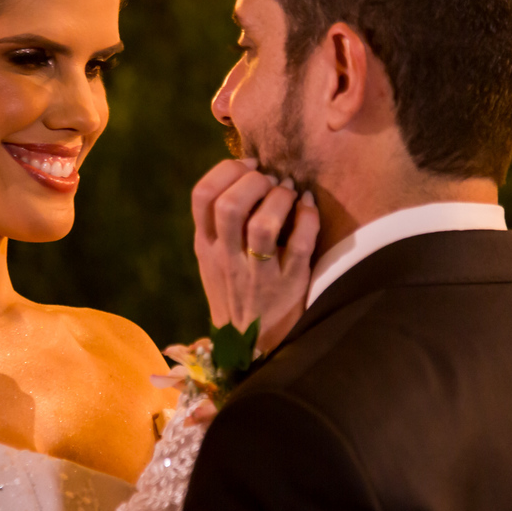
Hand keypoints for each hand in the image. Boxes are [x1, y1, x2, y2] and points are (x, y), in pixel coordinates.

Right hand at [191, 158, 319, 355]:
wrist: (249, 346)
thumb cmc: (234, 293)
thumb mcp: (213, 260)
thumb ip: (219, 224)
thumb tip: (245, 173)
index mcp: (206, 246)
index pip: (201, 196)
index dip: (226, 170)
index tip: (249, 164)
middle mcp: (227, 259)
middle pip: (230, 206)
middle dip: (254, 181)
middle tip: (270, 179)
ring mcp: (257, 274)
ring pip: (264, 225)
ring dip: (281, 198)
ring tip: (290, 192)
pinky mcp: (289, 284)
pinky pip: (300, 244)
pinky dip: (308, 217)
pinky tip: (309, 207)